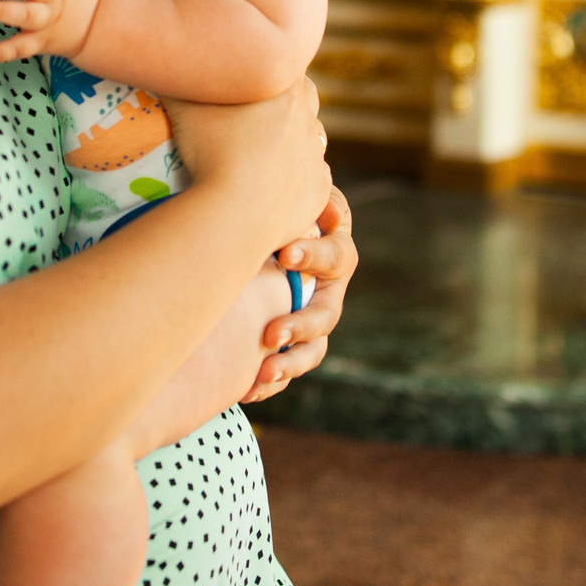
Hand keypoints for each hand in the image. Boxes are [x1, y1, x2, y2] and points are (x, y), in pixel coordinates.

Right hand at [161, 80, 332, 260]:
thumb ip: (177, 76)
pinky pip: (313, 176)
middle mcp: (308, 117)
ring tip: (262, 149)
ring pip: (312, 138)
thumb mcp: (181, 101)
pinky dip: (297, 176)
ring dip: (294, 138)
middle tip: (256, 109)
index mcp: (284, 87)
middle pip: (305, 96)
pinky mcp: (318, 189)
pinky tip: (272, 181)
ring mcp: (315, 155)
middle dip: (286, 99)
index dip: (266, 67)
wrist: (233, 214)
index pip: (284, 61)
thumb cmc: (207, 149)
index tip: (247, 77)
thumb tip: (166, 62)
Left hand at [244, 185, 356, 401]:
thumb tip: (331, 213)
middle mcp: (329, 290)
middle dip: (300, 326)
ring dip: (290, 363)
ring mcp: (312, 319)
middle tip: (270, 334)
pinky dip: (272, 381)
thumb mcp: (293, 195)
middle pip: (327, 314)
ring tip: (263, 373)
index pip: (336, 256)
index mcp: (334, 251)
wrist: (257, 226)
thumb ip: (305, 197)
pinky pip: (288, 367)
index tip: (286, 254)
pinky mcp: (292, 342)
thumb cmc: (279, 205)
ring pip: (314, 349)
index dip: (315, 256)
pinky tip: (249, 389)